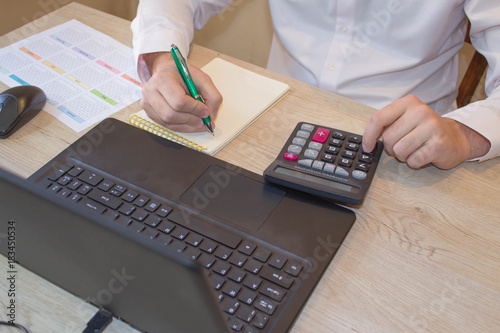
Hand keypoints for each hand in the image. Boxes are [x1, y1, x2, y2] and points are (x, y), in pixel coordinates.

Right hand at [140, 52, 222, 131]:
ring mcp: (147, 102)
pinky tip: (190, 123)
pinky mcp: (149, 112)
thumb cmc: (183, 75)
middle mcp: (151, 91)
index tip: (206, 111)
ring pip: (168, 122)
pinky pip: (166, 125)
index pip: (178, 101)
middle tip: (204, 121)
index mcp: (163, 78)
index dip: (194, 109)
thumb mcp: (202, 78)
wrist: (167, 72)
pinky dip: (181, 127)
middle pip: (171, 114)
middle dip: (191, 120)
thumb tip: (211, 115)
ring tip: (199, 123)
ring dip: (187, 125)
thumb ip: (212, 95)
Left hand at [362, 95, 490, 168]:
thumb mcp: (405, 120)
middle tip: (404, 145)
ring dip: (403, 156)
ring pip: (399, 150)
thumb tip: (367, 141)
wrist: (456, 138)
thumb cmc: (424, 131)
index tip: (367, 147)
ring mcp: (431, 127)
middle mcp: (420, 111)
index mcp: (408, 103)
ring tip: (415, 149)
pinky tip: (424, 154)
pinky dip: (414, 162)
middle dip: (391, 148)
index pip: (378, 119)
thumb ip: (386, 124)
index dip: (369, 135)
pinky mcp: (438, 145)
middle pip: (388, 138)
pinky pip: (413, 160)